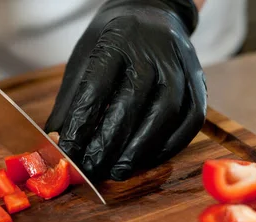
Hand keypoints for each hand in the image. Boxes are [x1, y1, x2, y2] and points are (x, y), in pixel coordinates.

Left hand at [46, 0, 207, 180]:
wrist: (152, 13)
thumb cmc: (111, 43)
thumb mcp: (82, 61)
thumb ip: (69, 104)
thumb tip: (57, 146)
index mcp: (116, 41)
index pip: (96, 89)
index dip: (81, 125)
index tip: (68, 151)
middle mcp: (153, 51)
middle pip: (131, 103)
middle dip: (108, 143)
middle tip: (92, 168)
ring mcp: (180, 66)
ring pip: (166, 112)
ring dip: (140, 149)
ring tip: (118, 171)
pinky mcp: (199, 82)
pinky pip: (191, 120)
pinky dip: (169, 146)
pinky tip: (147, 160)